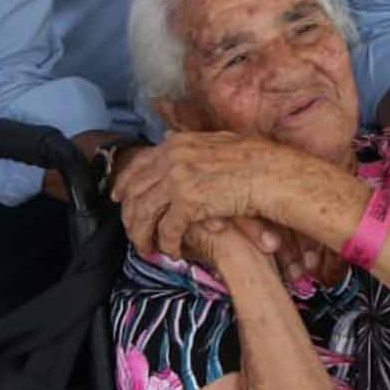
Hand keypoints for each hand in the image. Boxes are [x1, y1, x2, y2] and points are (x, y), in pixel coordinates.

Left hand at [112, 131, 301, 259]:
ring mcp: (178, 178)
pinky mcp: (188, 201)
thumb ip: (189, 143)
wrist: (272, 173)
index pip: (138, 164)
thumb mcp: (215, 142)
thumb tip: (168, 137)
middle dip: (130, 216)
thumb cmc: (252, 161)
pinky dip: (168, 245)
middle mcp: (172, 158)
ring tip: (148, 250)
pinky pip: (167, 229)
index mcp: (177, 144)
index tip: (117, 197)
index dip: (124, 183)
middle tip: (132, 234)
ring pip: (144, 213)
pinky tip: (173, 252)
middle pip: (135, 191)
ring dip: (144, 236)